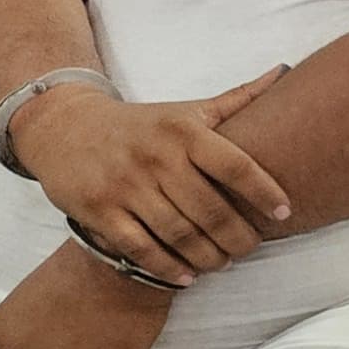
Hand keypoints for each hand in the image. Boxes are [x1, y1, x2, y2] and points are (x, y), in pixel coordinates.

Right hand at [9, 69, 292, 283]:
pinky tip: (187, 276)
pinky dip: (168, 267)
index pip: (234, 164)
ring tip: (223, 263)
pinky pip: (140, 248)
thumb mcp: (186, 109)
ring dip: (208, 257)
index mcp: (183, 131)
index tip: (285, 213)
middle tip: (251, 248)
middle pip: (210, 210)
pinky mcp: (98, 210)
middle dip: (238, 238)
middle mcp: (156, 157)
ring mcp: (125, 186)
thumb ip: (237, 99)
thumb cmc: (141, 124)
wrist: (63, 127)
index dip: (264, 192)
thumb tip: (285, 72)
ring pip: (179, 234)